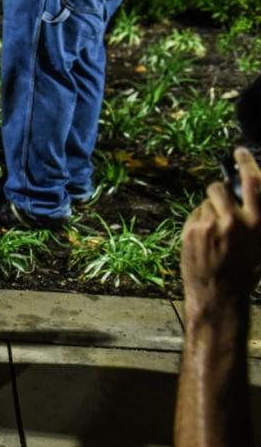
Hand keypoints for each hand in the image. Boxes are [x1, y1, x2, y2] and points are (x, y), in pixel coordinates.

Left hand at [182, 147, 260, 322]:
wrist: (218, 294)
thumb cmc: (242, 270)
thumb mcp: (258, 242)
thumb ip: (253, 217)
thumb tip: (243, 193)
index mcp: (258, 222)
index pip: (254, 182)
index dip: (246, 162)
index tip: (239, 152)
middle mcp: (235, 220)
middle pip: (219, 188)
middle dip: (216, 190)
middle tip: (217, 202)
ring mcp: (211, 225)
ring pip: (205, 203)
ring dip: (208, 210)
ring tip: (213, 232)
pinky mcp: (192, 230)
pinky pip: (194, 214)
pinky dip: (198, 222)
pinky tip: (203, 241)